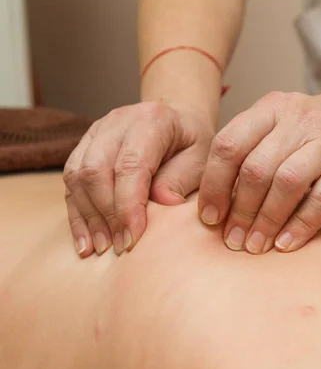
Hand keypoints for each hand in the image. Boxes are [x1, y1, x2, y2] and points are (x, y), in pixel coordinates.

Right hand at [64, 101, 214, 256]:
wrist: (179, 122)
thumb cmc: (193, 144)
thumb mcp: (202, 159)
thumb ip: (182, 179)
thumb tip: (164, 203)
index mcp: (151, 120)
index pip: (131, 165)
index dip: (129, 205)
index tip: (134, 238)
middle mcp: (117, 122)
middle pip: (96, 170)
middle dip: (107, 215)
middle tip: (120, 248)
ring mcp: (96, 132)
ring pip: (77, 177)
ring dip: (89, 217)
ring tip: (103, 249)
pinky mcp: (84, 146)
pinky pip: (70, 182)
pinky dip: (77, 214)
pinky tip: (87, 241)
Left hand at [197, 90, 320, 253]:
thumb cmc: (310, 132)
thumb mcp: (277, 125)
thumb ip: (247, 152)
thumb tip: (215, 204)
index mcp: (271, 107)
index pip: (229, 144)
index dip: (214, 185)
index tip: (210, 217)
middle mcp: (299, 119)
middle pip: (257, 168)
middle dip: (240, 210)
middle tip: (233, 239)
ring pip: (288, 183)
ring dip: (266, 220)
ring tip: (255, 245)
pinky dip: (300, 226)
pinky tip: (285, 243)